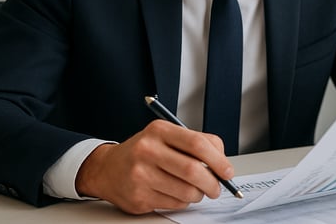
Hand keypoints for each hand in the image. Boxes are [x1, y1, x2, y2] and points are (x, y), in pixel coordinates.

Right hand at [75, 120, 234, 213]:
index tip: (228, 171)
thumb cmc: (144, 152)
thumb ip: (195, 144)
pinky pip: (174, 204)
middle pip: (193, 171)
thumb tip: (222, 164)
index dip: (218, 160)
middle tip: (217, 187)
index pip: (197, 144)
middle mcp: (148, 150)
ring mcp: (141, 175)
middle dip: (212, 183)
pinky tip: (175, 193)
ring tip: (195, 190)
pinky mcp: (139, 196)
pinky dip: (182, 202)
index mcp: (159, 131)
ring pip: (186, 191)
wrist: (107, 169)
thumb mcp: (166, 136)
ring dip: (198, 194)